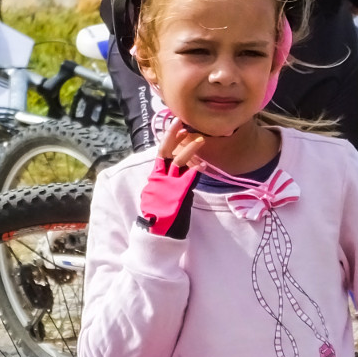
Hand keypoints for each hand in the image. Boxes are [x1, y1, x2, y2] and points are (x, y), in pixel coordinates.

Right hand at [139, 118, 203, 238]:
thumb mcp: (161, 196)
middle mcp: (158, 179)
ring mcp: (167, 186)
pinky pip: (187, 180)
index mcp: (154, 178)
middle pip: (164, 151)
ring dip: (189, 149)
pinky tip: (202, 164)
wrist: (155, 235)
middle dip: (172, 135)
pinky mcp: (176, 195)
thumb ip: (169, 182)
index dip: (169, 139)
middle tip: (181, 121)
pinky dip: (195, 171)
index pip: (162, 153)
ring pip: (178, 162)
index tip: (178, 127)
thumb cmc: (161, 217)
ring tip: (200, 139)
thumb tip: (183, 172)